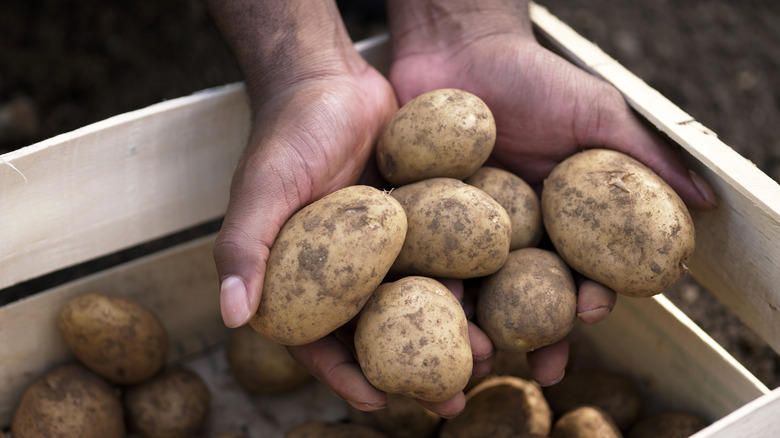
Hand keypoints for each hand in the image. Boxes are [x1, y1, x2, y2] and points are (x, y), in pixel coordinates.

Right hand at [206, 0, 492, 417]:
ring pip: (415, 304)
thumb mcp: (261, 187)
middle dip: (412, 371)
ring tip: (486, 355)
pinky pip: (439, 260)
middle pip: (376, 334)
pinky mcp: (413, 223)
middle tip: (451, 399)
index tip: (379, 402)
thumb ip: (243, 247)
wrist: (332, 79)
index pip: (316, 341)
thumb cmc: (288, 132)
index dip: (344, 376)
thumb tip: (231, 317)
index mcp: (297, 277)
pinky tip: (495, 300)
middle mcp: (341, 271)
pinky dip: (463, 282)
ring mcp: (380, 250)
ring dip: (448, 333)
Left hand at [386, 0, 715, 385]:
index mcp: (560, 219)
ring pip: (476, 288)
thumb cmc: (534, 77)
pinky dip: (429, 284)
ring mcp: (464, 230)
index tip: (593, 309)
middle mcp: (514, 233)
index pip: (580, 269)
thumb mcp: (596, 113)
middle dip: (538, 334)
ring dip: (483, 324)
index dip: (590, 295)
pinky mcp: (420, 219)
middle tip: (542, 366)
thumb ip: (643, 158)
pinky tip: (434, 305)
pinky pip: (425, 257)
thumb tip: (704, 204)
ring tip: (482, 350)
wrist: (460, 46)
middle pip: (528, 296)